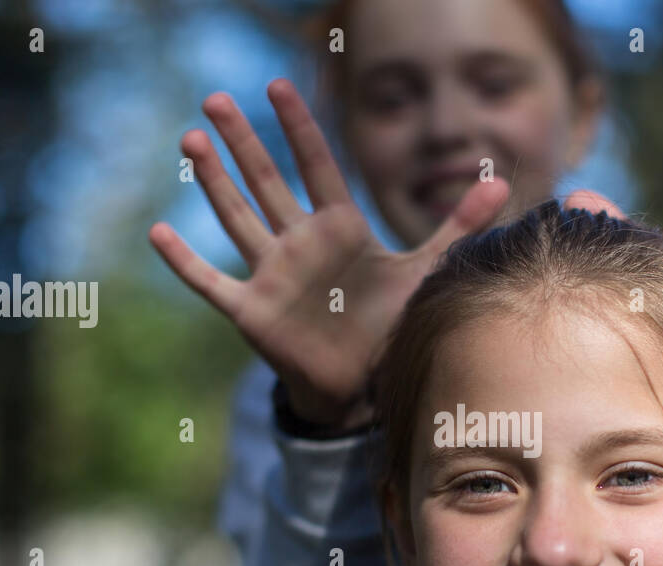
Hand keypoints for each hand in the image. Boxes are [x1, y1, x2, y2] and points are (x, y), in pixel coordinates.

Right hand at [149, 79, 509, 425]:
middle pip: (267, 182)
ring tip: (190, 140)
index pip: (316, 166)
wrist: (364, 383)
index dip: (299, 127)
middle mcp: (300, 244)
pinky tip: (158, 232)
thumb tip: (504, 183)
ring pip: (237, 219)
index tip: (280, 85)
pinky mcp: (252, 309)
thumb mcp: (426, 268)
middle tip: (214, 99)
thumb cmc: (389, 323)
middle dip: (243, 142)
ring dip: (214, 182)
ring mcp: (272, 274)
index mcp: (339, 228)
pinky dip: (185, 260)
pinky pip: (210, 281)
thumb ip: (459, 225)